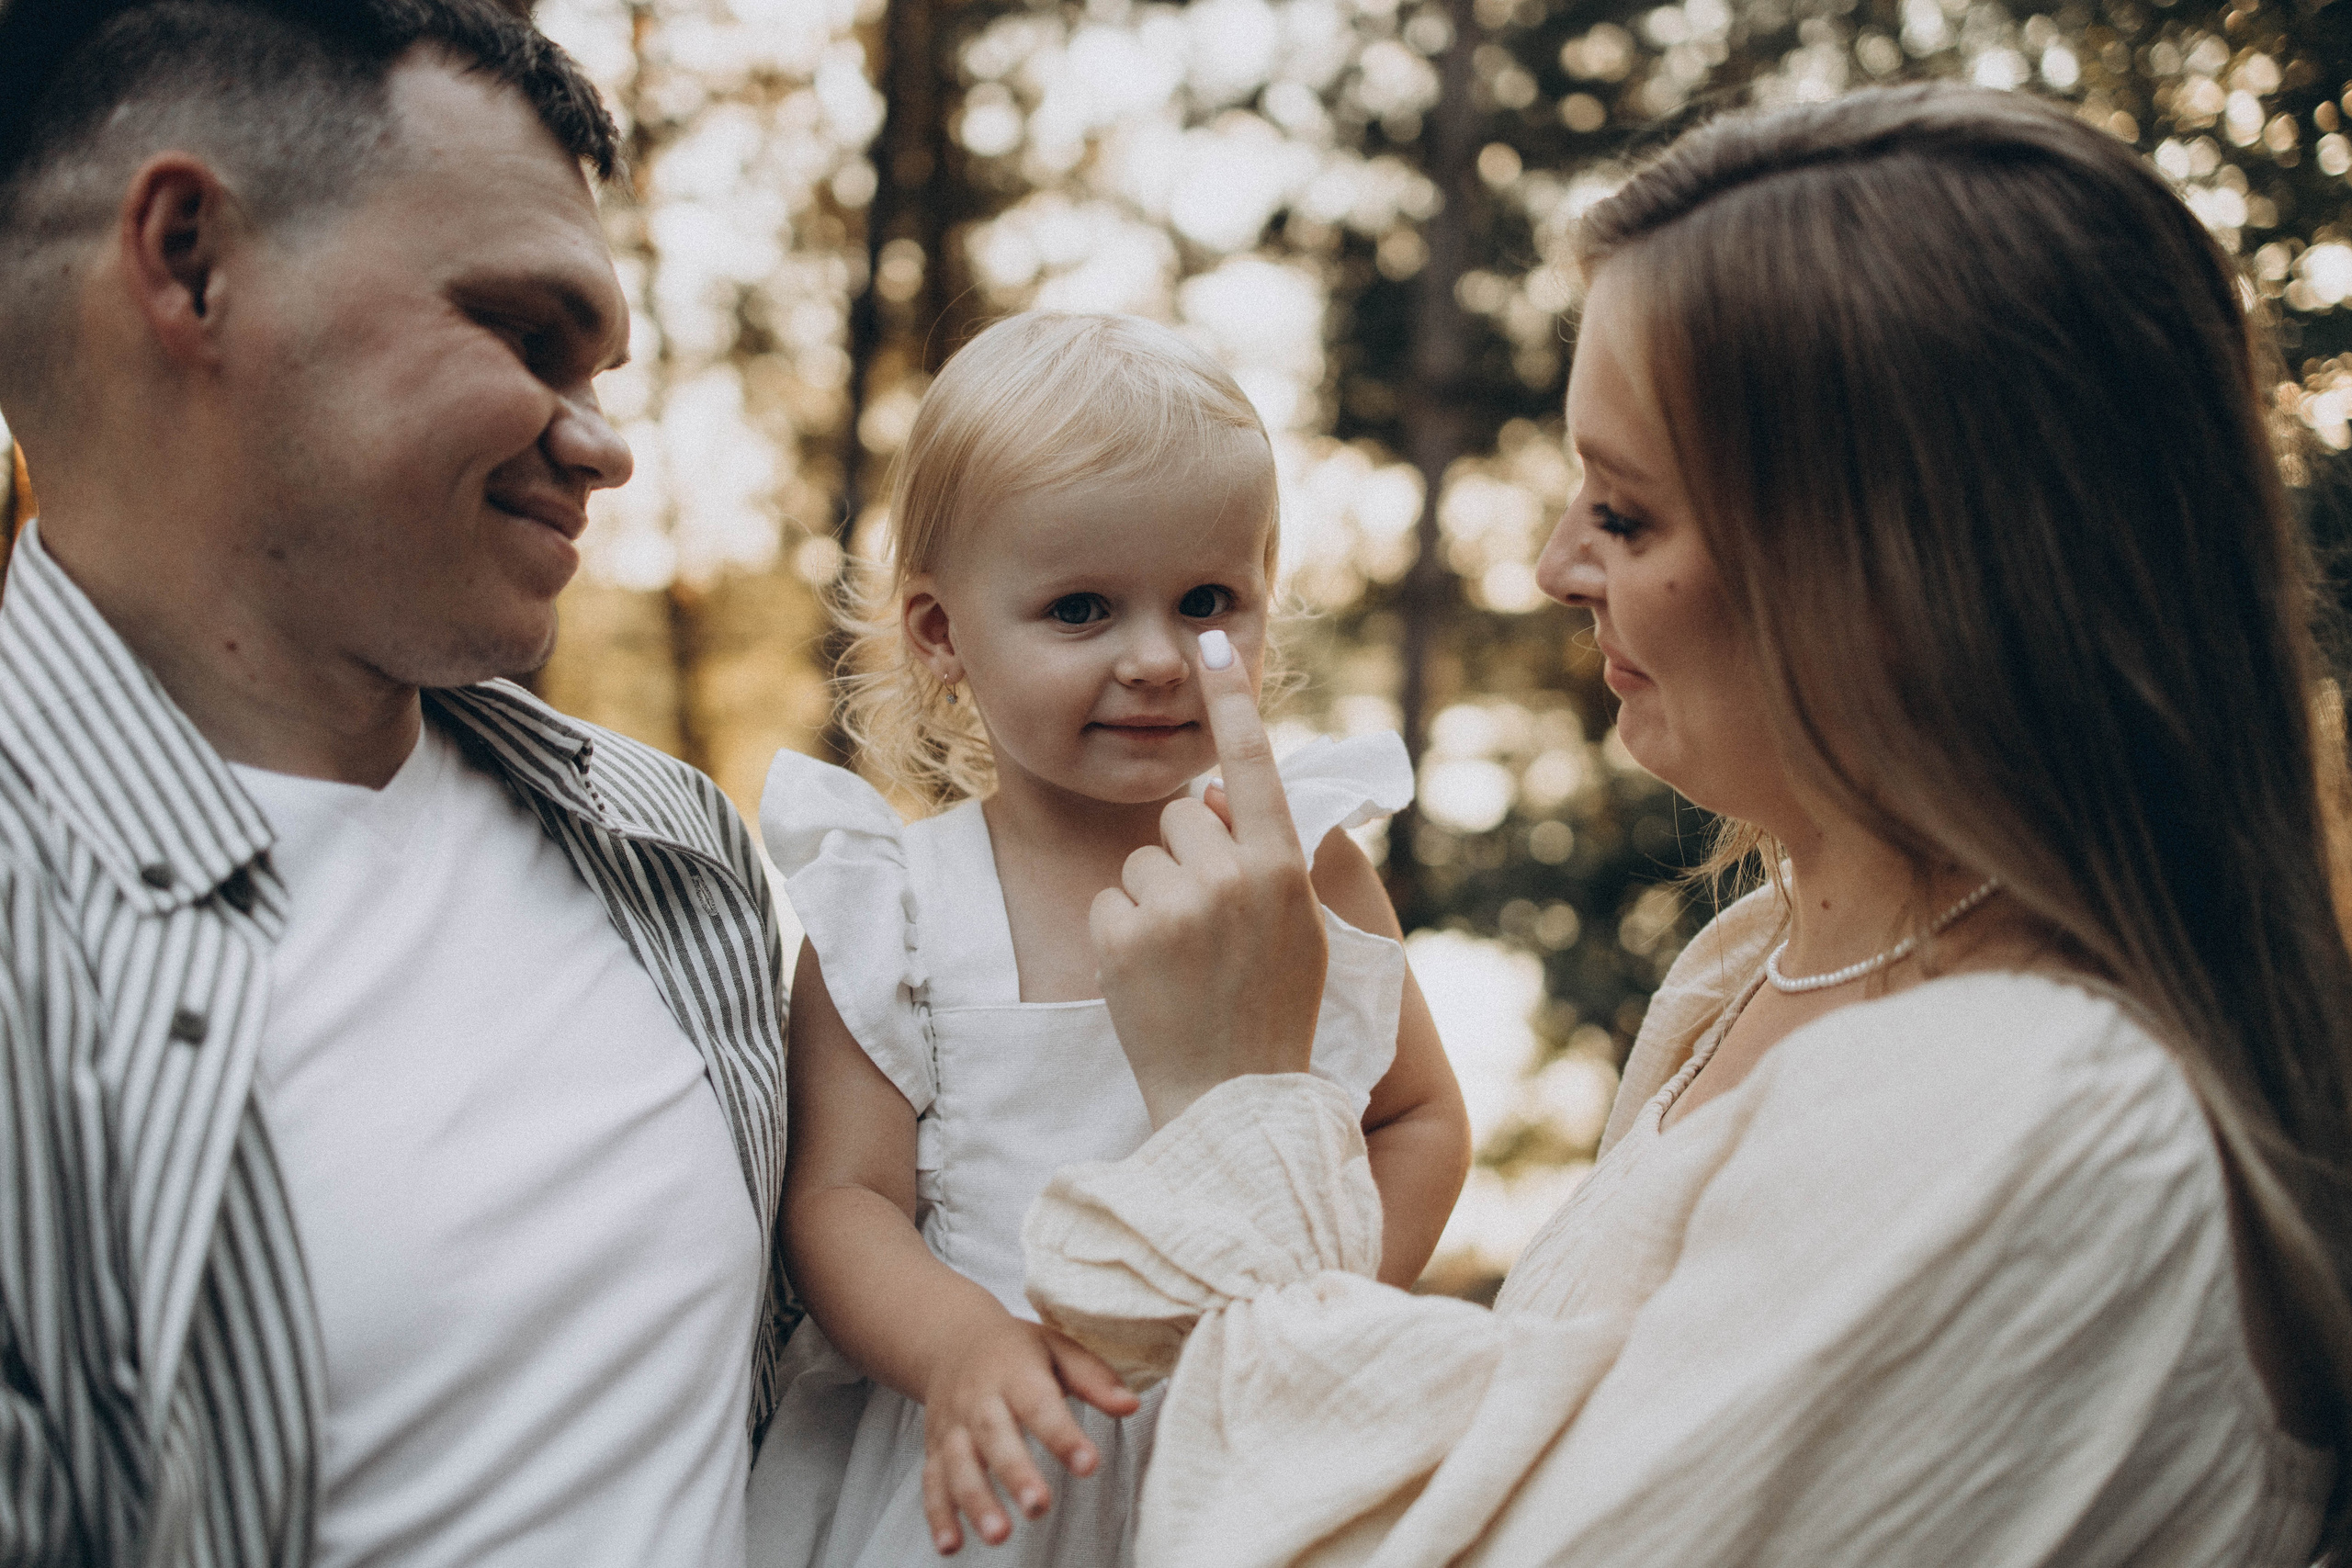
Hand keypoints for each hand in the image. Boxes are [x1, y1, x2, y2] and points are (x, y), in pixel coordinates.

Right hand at [921, 1314, 1140, 1554]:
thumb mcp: (1057, 1349)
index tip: (1088, 1464)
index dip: (1063, 1436)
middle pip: (994, 1438)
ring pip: (959, 1466)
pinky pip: (932, 1483)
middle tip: (1038, 1507)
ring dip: (976, 1502)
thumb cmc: (1015, 1350)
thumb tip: (1131, 1405)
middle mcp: (978, 1400)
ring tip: (999, 1535)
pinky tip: (951, 1546)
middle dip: (1015, 1474)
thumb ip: (1094, 1378)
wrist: (950, 1340)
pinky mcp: (934, 1449)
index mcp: (1015, 1372)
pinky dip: (938, 1516)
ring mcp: (952, 1427)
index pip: (1040, 1404)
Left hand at [1090, 628, 1328, 1127]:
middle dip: (1185, 859)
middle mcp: (1232, 878)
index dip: (1231, 700)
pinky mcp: (1124, 936)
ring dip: (1151, 901)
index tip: (1210, 640)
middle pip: (1182, 818)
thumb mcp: (1295, 928)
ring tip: (1182, 963)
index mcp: (1281, 870)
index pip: (1254, 766)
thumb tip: (1213, 794)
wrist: (1233, 1101)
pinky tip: (1150, 979)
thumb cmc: (1271, 1012)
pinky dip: (1119, 935)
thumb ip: (1262, 854)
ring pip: (1140, 860)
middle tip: (1208, 931)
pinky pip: (1108, 900)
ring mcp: (1175, 907)